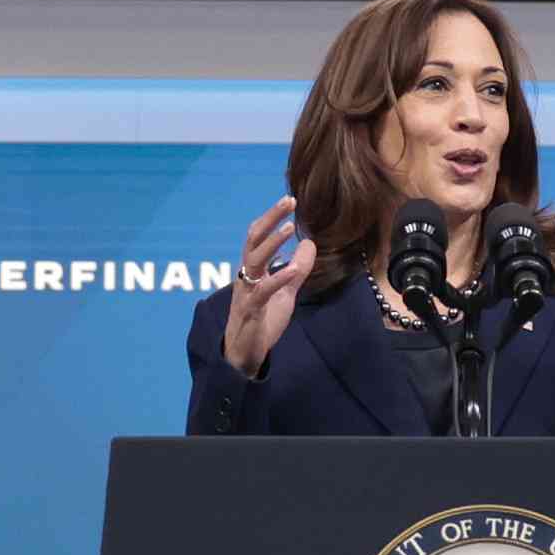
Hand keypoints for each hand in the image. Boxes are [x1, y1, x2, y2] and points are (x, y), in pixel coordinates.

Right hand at [220, 197, 310, 373]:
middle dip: (270, 219)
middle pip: (254, 240)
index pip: (258, 236)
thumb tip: (309, 242)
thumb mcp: (285, 292)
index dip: (271, 217)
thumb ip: (296, 269)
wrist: (245, 354)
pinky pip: (263, 291)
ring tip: (289, 228)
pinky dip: (278, 278)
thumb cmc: (262, 321)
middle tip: (288, 201)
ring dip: (272, 243)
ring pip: (254, 261)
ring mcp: (247, 292)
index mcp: (252, 270)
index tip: (289, 200)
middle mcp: (246, 276)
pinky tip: (293, 270)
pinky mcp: (251, 311)